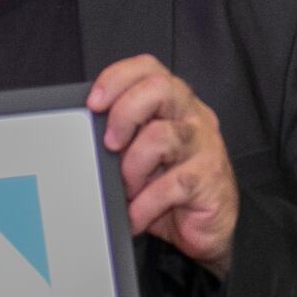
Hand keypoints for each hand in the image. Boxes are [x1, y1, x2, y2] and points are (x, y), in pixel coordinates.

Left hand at [87, 55, 237, 277]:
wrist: (206, 226)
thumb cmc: (170, 187)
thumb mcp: (141, 155)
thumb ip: (123, 136)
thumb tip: (87, 133)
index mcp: (175, 104)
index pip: (148, 69)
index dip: (117, 78)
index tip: (94, 102)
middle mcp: (192, 117)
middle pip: (159, 88)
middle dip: (124, 114)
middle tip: (110, 145)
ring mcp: (205, 146)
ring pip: (160, 136)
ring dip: (132, 168)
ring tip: (128, 189)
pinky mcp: (210, 178)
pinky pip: (170, 185)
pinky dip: (144, 205)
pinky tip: (136, 215)